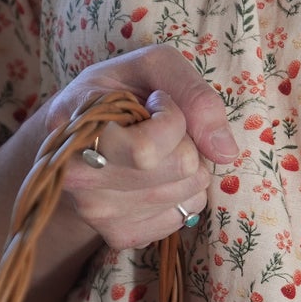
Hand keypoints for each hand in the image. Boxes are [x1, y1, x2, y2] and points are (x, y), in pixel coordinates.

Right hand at [44, 45, 238, 253]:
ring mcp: (98, 214)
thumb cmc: (118, 91)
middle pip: (183, 168)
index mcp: (80, 130)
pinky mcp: (119, 236)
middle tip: (158, 129)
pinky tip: (154, 176)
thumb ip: (192, 93)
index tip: (155, 103)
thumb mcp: (152, 66)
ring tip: (156, 151)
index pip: (149, 149)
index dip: (172, 117)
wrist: (75, 137)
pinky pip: (184, 216)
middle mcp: (81, 179)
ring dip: (188, 168)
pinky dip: (182, 194)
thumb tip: (225, 152)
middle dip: (187, 141)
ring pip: (191, 194)